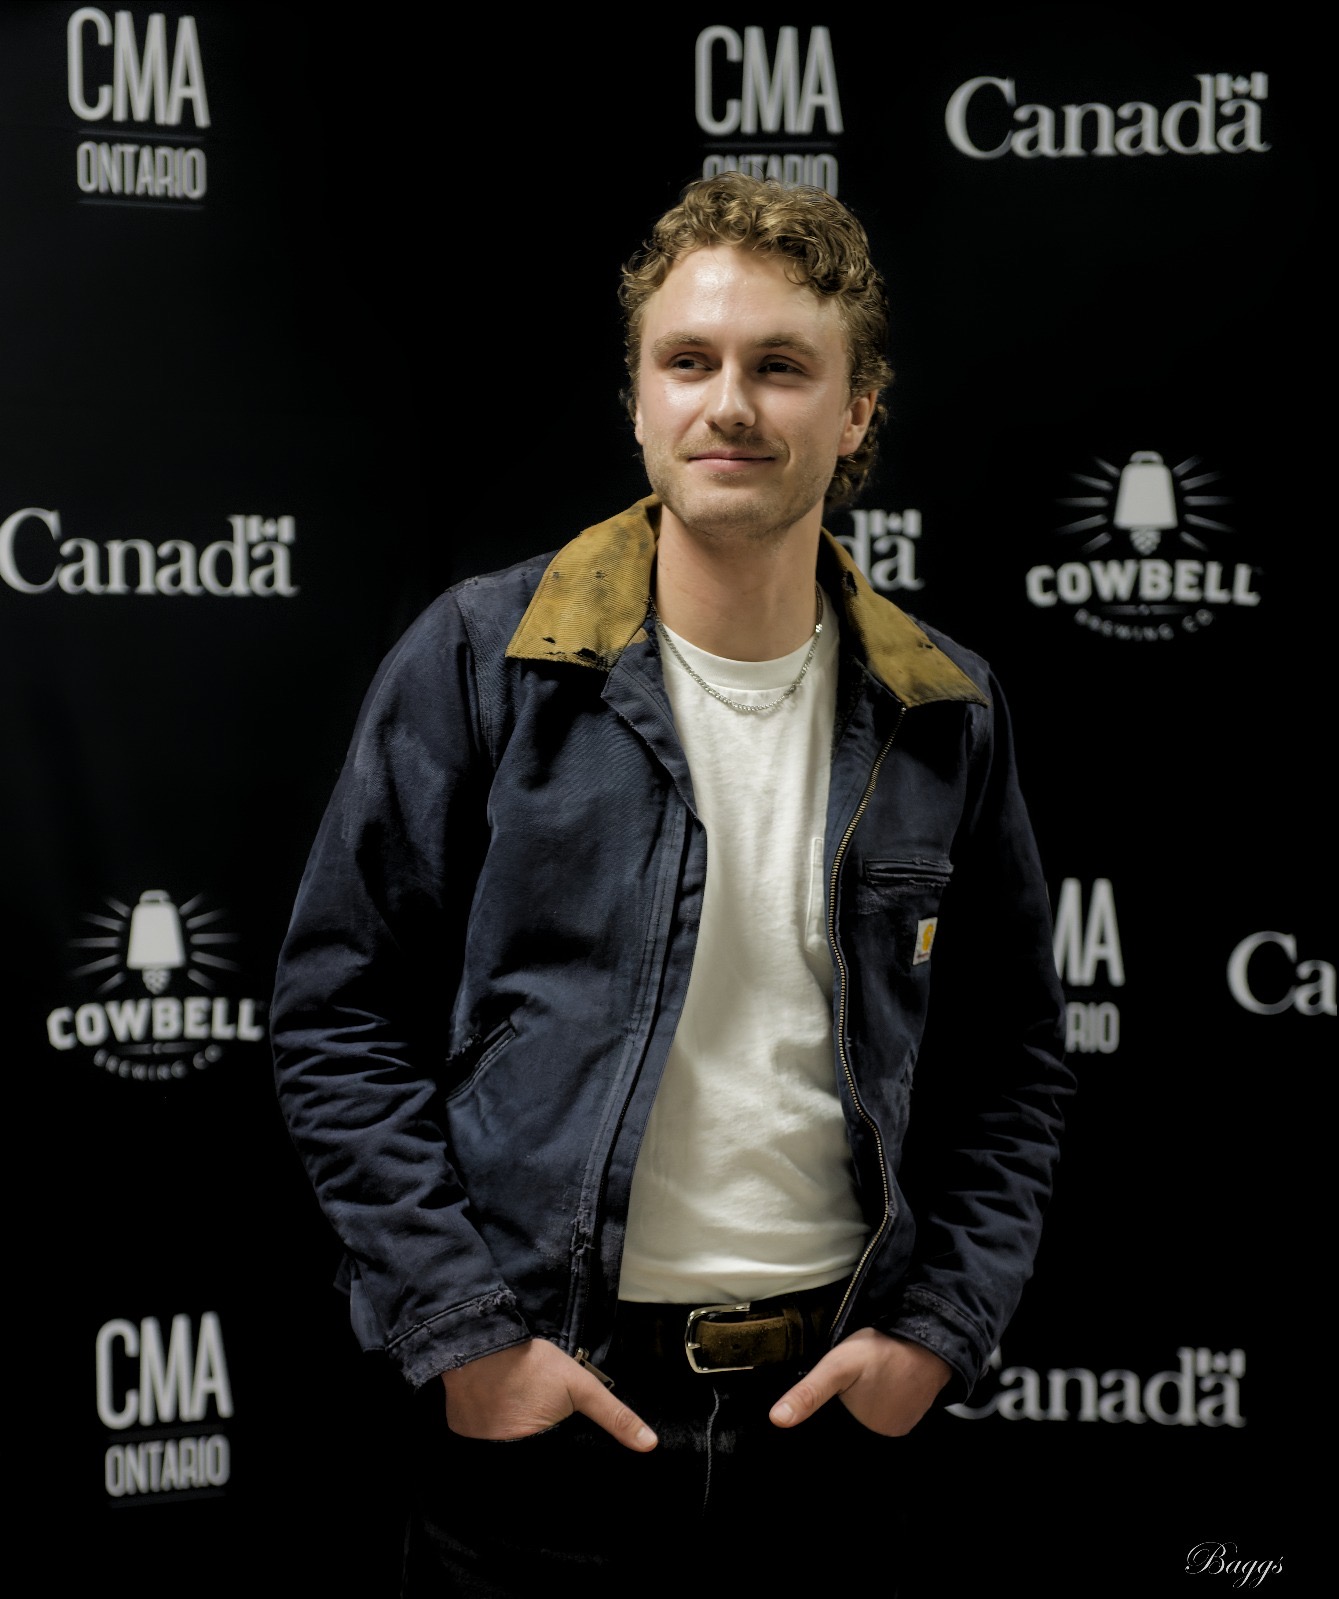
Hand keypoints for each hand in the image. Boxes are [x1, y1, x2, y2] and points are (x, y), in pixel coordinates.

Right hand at [440, 1338, 656, 1450]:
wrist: (482, 1341)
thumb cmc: (533, 1365)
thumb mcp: (581, 1386)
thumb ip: (614, 1416)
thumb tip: (650, 1445)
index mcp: (537, 1456)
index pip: (556, 1479)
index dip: (565, 1471)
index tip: (568, 1460)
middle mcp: (505, 1463)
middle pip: (530, 1471)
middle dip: (541, 1463)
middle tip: (545, 1439)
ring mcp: (479, 1451)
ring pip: (505, 1460)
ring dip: (515, 1452)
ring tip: (523, 1428)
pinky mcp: (461, 1436)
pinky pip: (482, 1447)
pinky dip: (491, 1439)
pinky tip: (500, 1420)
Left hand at [769, 1327, 950, 1436]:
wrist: (929, 1341)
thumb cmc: (883, 1352)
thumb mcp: (837, 1366)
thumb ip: (809, 1393)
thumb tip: (776, 1419)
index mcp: (863, 1436)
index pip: (833, 1437)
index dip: (826, 1421)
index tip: (829, 1402)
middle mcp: (883, 1439)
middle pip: (849, 1427)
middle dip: (842, 1412)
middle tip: (847, 1385)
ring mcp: (899, 1428)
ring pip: (867, 1419)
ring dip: (861, 1405)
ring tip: (862, 1383)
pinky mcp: (910, 1415)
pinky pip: (884, 1411)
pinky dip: (879, 1400)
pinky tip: (878, 1383)